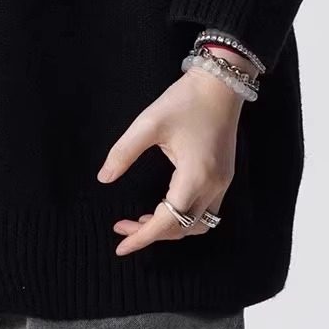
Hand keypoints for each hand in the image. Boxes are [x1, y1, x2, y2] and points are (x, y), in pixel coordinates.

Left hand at [96, 62, 244, 255]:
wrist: (221, 83)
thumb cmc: (185, 100)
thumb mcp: (148, 124)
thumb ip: (124, 153)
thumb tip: (104, 178)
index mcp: (194, 176)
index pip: (167, 220)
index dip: (142, 237)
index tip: (120, 245)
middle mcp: (213, 186)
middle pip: (183, 228)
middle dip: (152, 233)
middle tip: (122, 227)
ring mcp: (223, 183)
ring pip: (199, 224)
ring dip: (172, 228)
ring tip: (143, 221)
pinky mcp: (224, 176)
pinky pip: (206, 210)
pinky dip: (185, 216)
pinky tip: (164, 205)